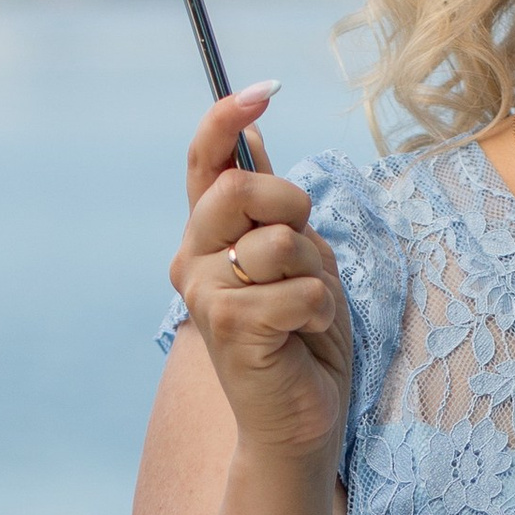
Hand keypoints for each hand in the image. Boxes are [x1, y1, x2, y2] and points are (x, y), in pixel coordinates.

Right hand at [171, 83, 351, 469]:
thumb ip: (273, 208)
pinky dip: (321, 311)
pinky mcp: (230, 328)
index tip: (265, 92)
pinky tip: (304, 337)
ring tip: (304, 310)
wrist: (299, 422)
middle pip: (243, 188)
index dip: (227, 118)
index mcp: (206, 237)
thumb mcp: (297, 259)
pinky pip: (300, 289)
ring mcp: (205, 295)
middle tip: (304, 254)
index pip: (204, 161)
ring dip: (315, 274)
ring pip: (279, 241)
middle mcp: (193, 260)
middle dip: (294, 208)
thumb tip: (255, 139)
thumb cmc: (302, 340)